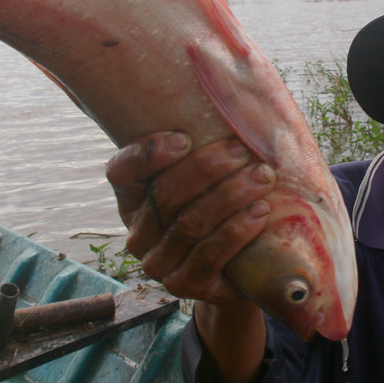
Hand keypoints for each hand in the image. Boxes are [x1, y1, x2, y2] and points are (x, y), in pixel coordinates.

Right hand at [106, 132, 275, 303]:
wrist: (236, 272)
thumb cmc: (221, 210)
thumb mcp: (205, 181)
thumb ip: (204, 149)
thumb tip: (236, 97)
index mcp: (133, 199)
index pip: (122, 171)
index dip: (148, 154)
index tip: (184, 137)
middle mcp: (138, 232)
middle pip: (165, 195)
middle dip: (206, 169)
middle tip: (241, 150)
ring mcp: (159, 263)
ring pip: (190, 224)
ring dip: (230, 196)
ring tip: (262, 176)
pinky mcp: (185, 285)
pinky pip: (209, 255)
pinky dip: (236, 231)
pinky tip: (260, 212)